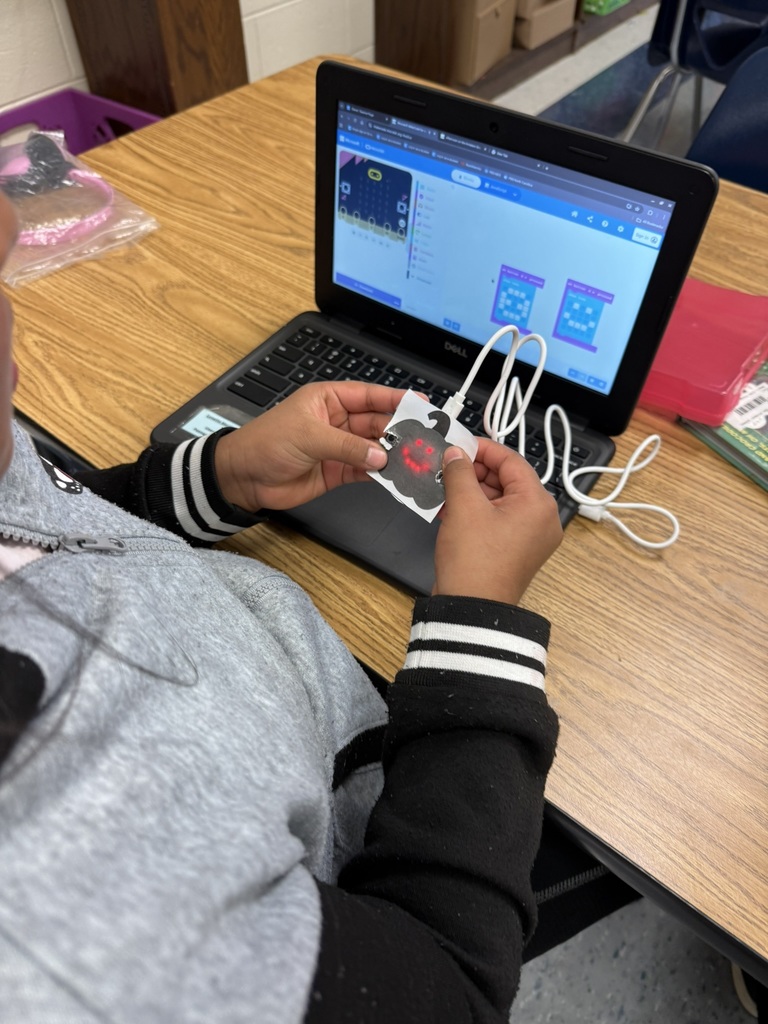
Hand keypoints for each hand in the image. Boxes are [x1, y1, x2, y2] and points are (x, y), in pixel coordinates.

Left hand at [213, 381, 406, 511]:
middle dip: (400, 431)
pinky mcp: (338, 472)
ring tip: (417, 460)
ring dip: (394, 455)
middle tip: (425, 440)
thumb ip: (346, 446)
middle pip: (378, 423)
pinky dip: (382, 475)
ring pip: (376, 448)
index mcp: (329, 399)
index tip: (421, 405)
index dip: (396, 398)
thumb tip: (379, 456)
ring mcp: (340, 447)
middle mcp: (338, 421)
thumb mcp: (308, 436)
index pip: (370, 395)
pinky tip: (398, 477)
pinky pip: (366, 470)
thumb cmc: (266, 443)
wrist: (244, 478)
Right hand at [433, 439, 562, 604]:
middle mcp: (541, 519)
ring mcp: (529, 537)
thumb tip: (455, 453)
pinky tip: (449, 506)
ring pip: (500, 500)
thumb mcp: (464, 507)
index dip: (483, 449)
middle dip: (475, 472)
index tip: (459, 445)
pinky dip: (475, 510)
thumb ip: (459, 472)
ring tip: (444, 486)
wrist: (471, 609)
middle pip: (507, 480)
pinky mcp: (514, 550)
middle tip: (447, 465)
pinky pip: (497, 519)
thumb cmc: (474, 560)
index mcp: (538, 503)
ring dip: (472, 491)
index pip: (512, 461)